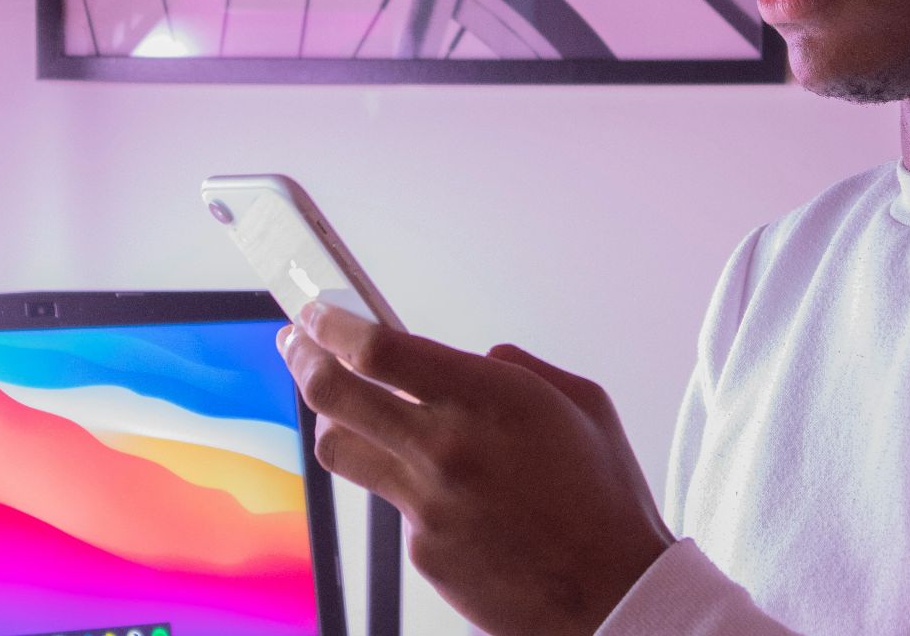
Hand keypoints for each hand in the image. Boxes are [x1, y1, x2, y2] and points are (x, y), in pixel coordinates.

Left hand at [279, 303, 674, 635]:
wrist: (614, 596)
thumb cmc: (606, 496)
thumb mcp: (582, 404)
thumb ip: (518, 370)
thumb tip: (475, 360)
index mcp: (485, 400)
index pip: (377, 350)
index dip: (332, 325)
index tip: (316, 312)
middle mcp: (443, 449)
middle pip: (333, 394)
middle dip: (302, 357)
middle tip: (295, 342)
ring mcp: (425, 505)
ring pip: (340, 450)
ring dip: (330, 419)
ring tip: (338, 405)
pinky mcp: (422, 552)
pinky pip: (395, 503)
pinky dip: (408, 486)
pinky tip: (449, 495)